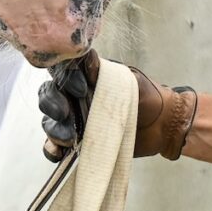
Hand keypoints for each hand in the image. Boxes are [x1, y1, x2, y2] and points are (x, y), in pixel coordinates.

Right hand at [38, 49, 197, 161]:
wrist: (163, 125)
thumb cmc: (149, 96)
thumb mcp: (130, 80)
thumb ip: (107, 71)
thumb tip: (85, 57)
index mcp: (87, 77)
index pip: (63, 70)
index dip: (64, 77)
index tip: (81, 89)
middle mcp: (76, 96)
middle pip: (49, 95)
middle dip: (53, 103)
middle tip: (65, 113)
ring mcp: (75, 120)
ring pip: (49, 120)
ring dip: (54, 129)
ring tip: (70, 138)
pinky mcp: (77, 142)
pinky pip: (54, 146)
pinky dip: (51, 149)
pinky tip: (59, 153)